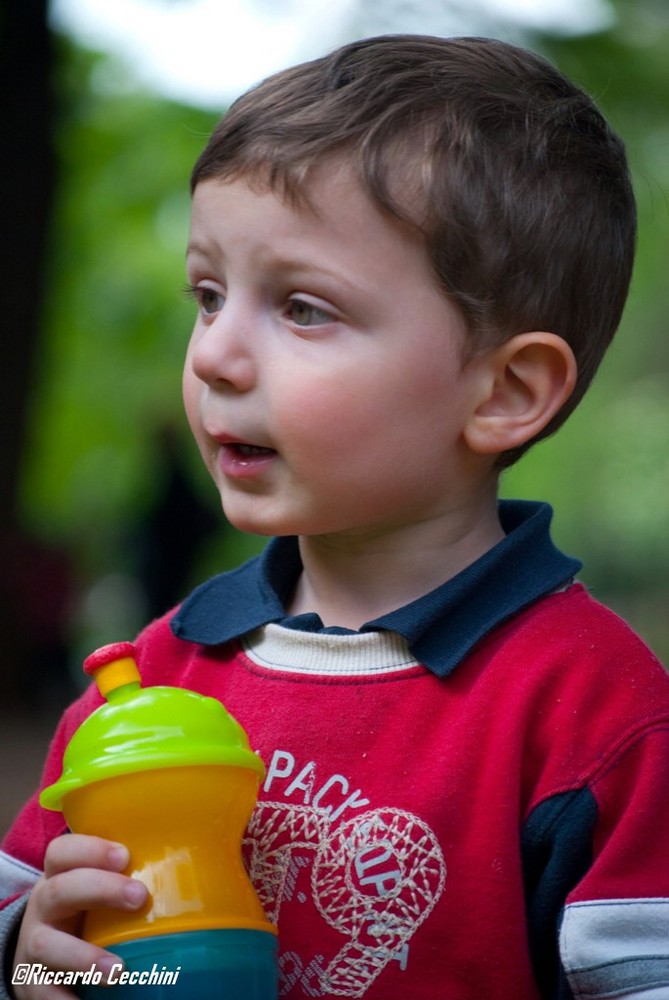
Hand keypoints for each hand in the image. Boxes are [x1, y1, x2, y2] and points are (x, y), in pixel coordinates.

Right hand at [12, 834, 147, 999]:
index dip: (91, 849)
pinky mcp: (33, 982)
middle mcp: (43, 906)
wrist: (41, 952)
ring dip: (83, 958)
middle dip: (100, 890)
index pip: (63, 852)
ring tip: (118, 970)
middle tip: (139, 897)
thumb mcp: (99, 885)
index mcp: (60, 875)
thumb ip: (134, 873)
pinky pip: (43, 993)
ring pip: (46, 946)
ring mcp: (34, 944)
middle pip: (59, 891)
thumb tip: (202, 860)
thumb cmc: (86, 909)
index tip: (125, 856)